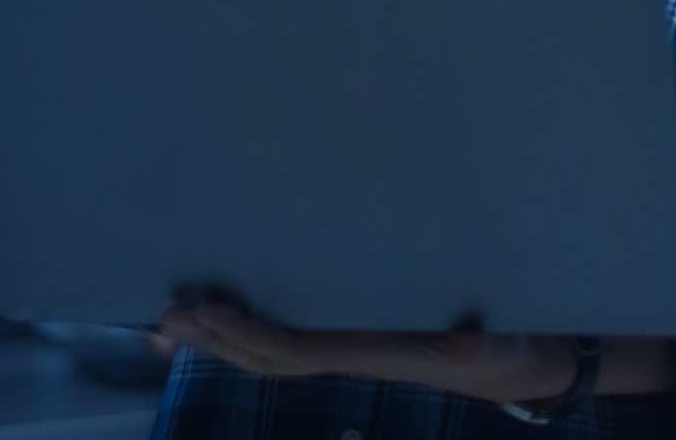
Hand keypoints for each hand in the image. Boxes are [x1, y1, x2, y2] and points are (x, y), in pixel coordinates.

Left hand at [158, 299, 573, 402]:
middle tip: (167, 314)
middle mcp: (344, 357)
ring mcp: (342, 352)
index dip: (249, 335)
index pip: (294, 350)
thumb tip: (465, 343)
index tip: (210, 312)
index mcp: (367, 353)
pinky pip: (285, 339)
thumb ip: (481, 342)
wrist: (508, 364)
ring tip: (173, 318)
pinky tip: (217, 316)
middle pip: (266, 359)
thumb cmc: (501, 343)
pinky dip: (246, 331)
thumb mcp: (497, 342)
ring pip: (268, 354)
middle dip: (216, 340)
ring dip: (221, 339)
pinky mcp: (345, 340)